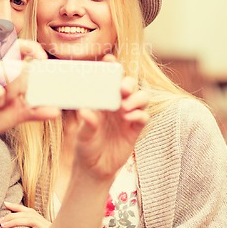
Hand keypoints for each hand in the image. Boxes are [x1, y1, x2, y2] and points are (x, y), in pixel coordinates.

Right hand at [0, 40, 59, 140]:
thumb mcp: (20, 112)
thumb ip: (37, 110)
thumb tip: (57, 112)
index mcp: (6, 67)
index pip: (20, 47)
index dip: (33, 48)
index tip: (43, 59)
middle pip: (21, 68)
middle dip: (22, 89)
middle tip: (12, 100)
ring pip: (11, 76)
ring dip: (9, 96)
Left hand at [0, 201, 50, 227]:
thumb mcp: (34, 224)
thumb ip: (24, 219)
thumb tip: (9, 217)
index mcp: (35, 215)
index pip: (23, 208)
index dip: (14, 205)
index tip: (4, 204)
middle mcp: (38, 218)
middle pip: (23, 214)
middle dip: (10, 216)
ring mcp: (42, 226)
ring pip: (27, 221)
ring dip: (14, 223)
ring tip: (3, 226)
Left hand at [72, 56, 148, 180]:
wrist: (95, 168)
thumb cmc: (85, 146)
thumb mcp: (82, 135)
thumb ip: (86, 124)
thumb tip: (84, 111)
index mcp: (102, 99)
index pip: (108, 78)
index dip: (111, 66)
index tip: (109, 59)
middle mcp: (117, 104)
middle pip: (129, 84)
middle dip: (128, 83)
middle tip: (123, 89)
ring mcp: (127, 115)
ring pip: (142, 97)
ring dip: (137, 98)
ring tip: (125, 108)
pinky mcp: (135, 129)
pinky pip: (144, 116)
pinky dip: (140, 114)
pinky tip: (130, 118)